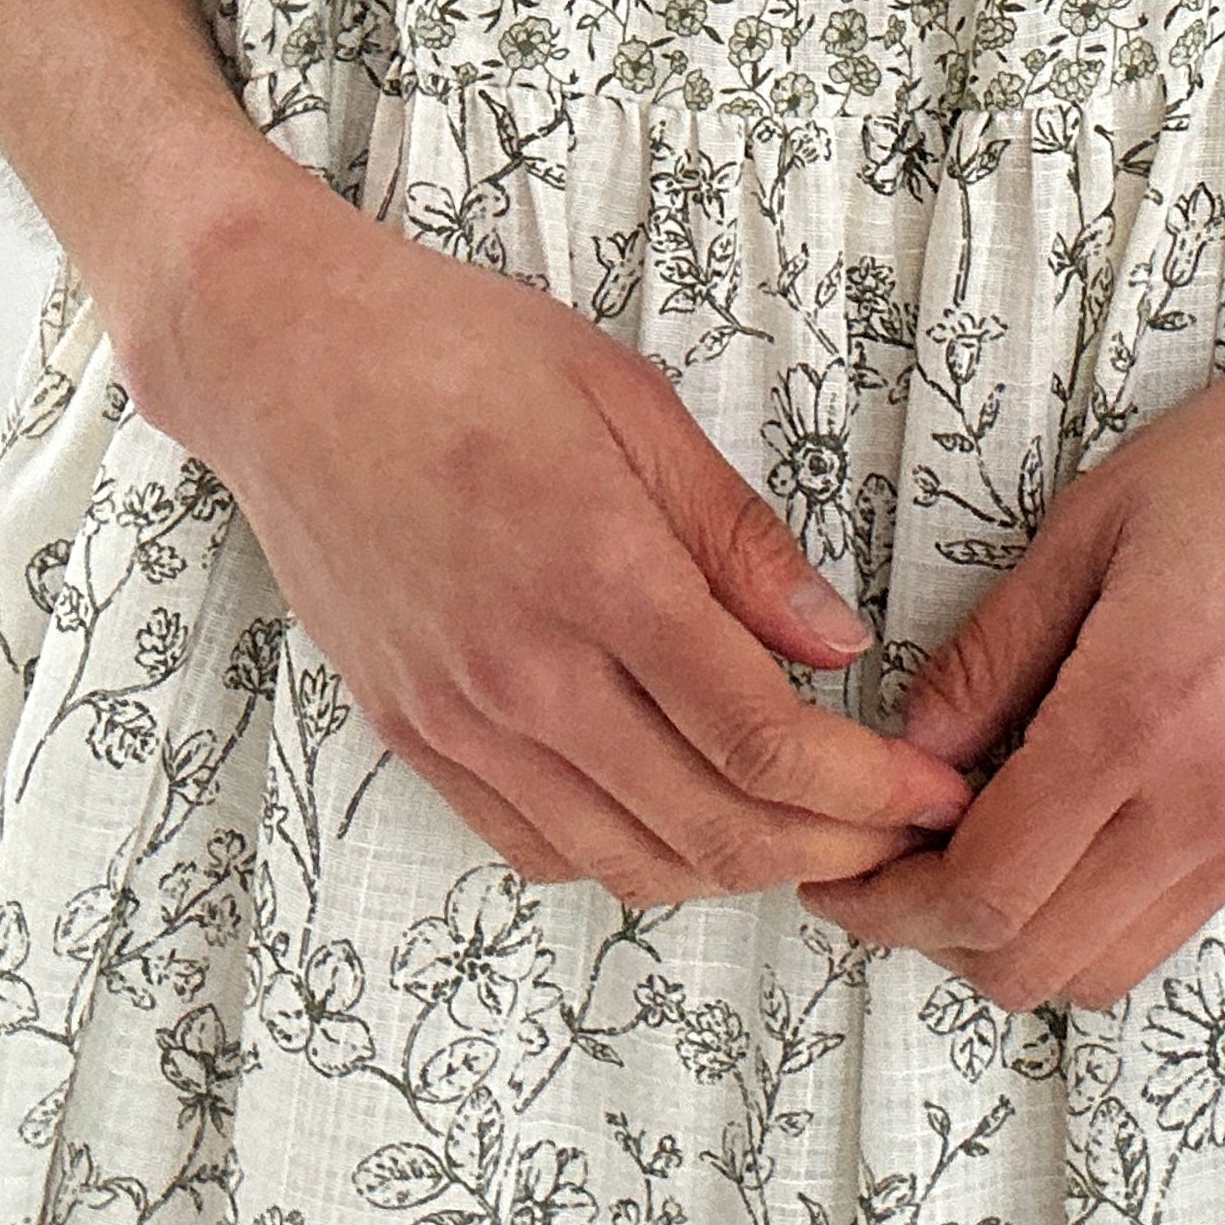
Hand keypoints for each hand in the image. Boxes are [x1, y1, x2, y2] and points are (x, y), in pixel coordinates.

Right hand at [127, 153, 972, 897]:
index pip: (761, 740)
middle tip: (894, 835)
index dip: (867, 792)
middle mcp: (526, 672)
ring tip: (803, 835)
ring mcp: (459, 718)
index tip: (934, 797)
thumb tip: (838, 643)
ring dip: (731, 870)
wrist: (289, 364)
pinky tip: (677, 814)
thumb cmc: (466, 355)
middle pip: (707, 828)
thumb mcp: (632, 404)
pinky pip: (537, 847)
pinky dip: (626, 857)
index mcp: (600, 574)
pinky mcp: (412, 734)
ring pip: (624, 861)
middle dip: (826, 852)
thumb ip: (739, 538)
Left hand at [797, 279, 1224, 1008]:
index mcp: (1139, 715)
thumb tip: (906, 747)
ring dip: (1020, 933)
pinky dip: (1099, 905)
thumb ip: (991, 653)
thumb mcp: (1089, 525)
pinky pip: (1177, 917)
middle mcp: (1208, 800)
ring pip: (1108, 965)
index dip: (888, 898)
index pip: (983, 884)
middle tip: (886, 858)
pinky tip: (1067, 816)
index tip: (836, 866)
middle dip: (935, 933)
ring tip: (975, 836)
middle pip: (1034, 960)